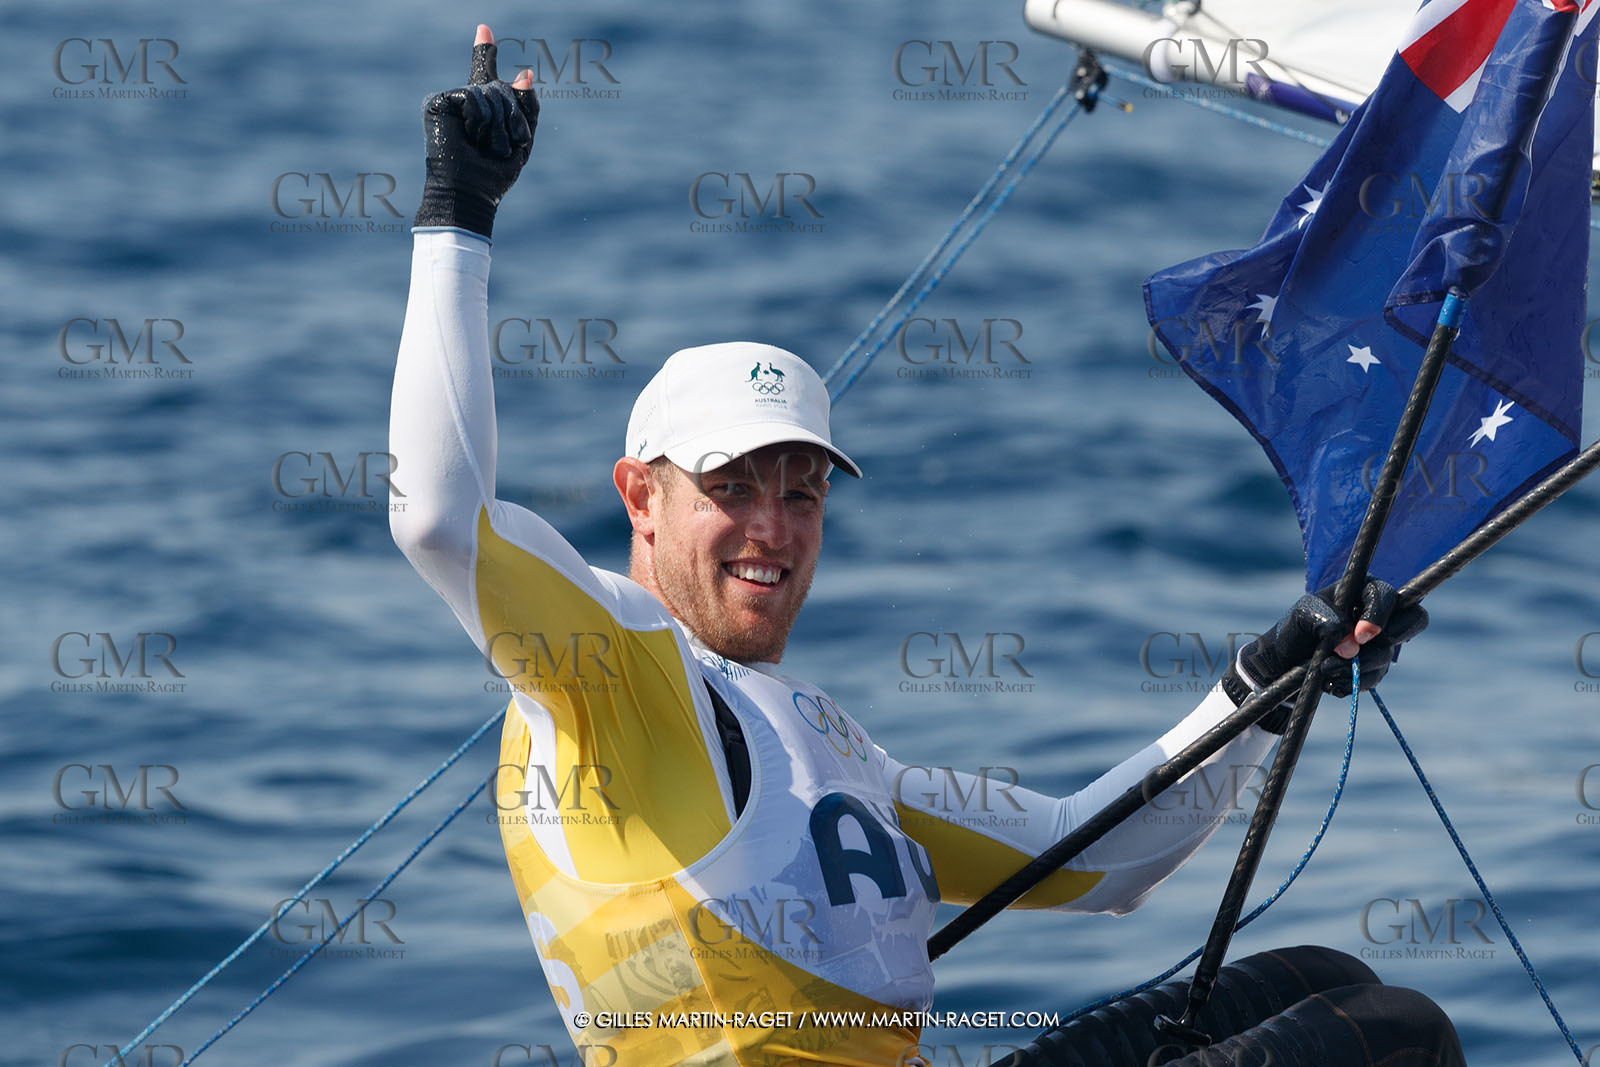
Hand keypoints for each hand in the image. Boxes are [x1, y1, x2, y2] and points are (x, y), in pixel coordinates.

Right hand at [413, 24, 539, 237]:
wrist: (470, 192)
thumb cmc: (495, 173)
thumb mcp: (523, 138)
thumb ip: (527, 106)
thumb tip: (526, 72)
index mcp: (484, 108)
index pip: (486, 73)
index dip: (484, 52)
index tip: (484, 28)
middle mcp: (466, 100)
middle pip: (502, 86)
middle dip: (512, 117)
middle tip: (501, 147)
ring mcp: (450, 99)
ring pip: (489, 92)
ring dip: (497, 124)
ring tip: (485, 147)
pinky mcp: (437, 102)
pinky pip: (473, 96)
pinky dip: (479, 120)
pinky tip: (469, 137)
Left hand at [1228, 579, 1428, 730]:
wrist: (1287, 659)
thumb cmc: (1297, 627)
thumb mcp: (1303, 615)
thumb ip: (1325, 620)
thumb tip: (1350, 645)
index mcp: (1364, 591)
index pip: (1388, 596)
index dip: (1379, 616)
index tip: (1360, 635)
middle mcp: (1379, 616)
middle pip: (1416, 619)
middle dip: (1391, 639)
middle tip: (1360, 650)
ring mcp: (1380, 643)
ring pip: (1387, 656)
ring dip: (1356, 667)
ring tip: (1325, 669)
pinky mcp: (1374, 668)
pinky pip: (1374, 679)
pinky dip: (1352, 683)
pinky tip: (1330, 682)